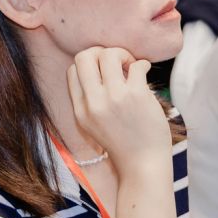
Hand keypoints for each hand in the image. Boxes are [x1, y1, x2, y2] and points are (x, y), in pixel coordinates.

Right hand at [67, 47, 169, 172]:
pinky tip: (145, 72)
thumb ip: (90, 101)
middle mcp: (94, 103)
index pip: (73, 70)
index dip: (89, 64)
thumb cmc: (124, 144)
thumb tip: (98, 67)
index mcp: (81, 110)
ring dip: (123, 55)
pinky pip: (136, 65)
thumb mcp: (93, 126)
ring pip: (110, 55)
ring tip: (131, 67)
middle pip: (85, 56)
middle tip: (117, 64)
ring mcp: (115, 98)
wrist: (143, 165)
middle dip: (102, 52)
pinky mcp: (137, 96)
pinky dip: (142, 64)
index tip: (105, 73)